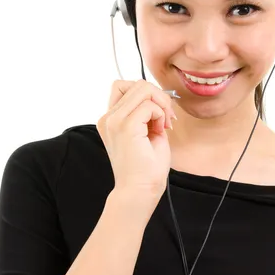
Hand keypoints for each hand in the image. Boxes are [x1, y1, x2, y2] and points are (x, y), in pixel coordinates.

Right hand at [96, 79, 176, 198]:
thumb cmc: (146, 167)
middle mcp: (108, 118)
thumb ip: (145, 111)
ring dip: (160, 103)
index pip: (125, 86)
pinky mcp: (126, 126)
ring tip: (164, 123)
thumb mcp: (146, 131)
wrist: (140, 190)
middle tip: (167, 118)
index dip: (147, 94)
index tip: (159, 114)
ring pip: (143, 89)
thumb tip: (157, 94)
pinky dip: (160, 114)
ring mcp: (114, 121)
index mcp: (110, 119)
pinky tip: (160, 130)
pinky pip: (149, 104)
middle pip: (136, 84)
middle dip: (159, 96)